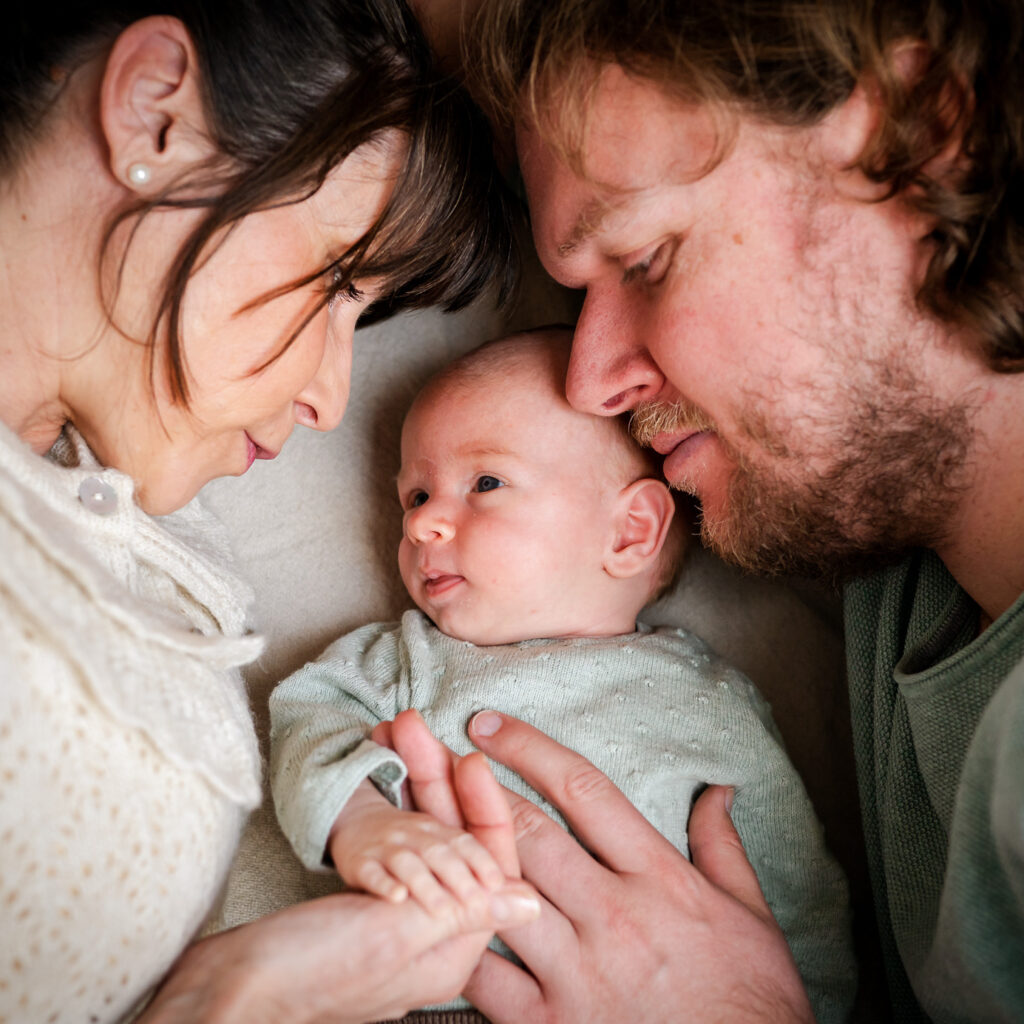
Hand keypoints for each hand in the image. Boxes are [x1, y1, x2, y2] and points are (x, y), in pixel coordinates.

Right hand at [139, 728, 537, 1023]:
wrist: (231, 993)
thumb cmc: (310, 974)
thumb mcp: (395, 938)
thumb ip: (464, 916)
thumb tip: (531, 904)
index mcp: (451, 949)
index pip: (487, 862)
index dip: (482, 804)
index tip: (468, 755)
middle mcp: (431, 938)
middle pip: (449, 841)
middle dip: (433, 777)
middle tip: (410, 723)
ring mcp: (395, 929)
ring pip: (418, 842)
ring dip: (411, 785)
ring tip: (396, 729)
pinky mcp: (360, 922)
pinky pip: (384, 861)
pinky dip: (382, 824)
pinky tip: (378, 787)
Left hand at [388, 710, 814, 1023]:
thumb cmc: (750, 998)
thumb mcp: (749, 914)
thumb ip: (723, 846)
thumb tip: (717, 791)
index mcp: (657, 877)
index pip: (583, 790)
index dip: (528, 748)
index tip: (489, 724)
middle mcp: (612, 913)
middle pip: (527, 831)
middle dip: (470, 784)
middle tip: (427, 748)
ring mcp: (578, 970)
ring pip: (500, 888)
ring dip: (453, 845)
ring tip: (411, 811)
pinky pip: (489, 975)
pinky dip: (458, 938)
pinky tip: (430, 908)